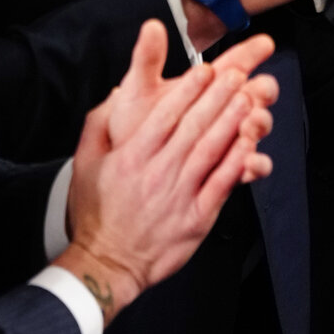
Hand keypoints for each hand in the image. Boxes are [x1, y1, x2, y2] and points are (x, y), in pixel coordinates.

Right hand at [59, 20, 277, 323]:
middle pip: (193, 127)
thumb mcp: (85, 165)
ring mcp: (179, 195)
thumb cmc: (97, 215)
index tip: (206, 71)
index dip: (188, 90)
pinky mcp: (196, 218)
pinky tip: (249, 145)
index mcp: (132, 156)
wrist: (108, 263)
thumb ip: (98, 127)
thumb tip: (113, 95)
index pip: (165, 115)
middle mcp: (157, 172)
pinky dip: (236, 163)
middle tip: (237, 76)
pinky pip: (220, 185)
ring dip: (231, 123)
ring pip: (210, 151)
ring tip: (247, 100)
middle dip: (218, 97)